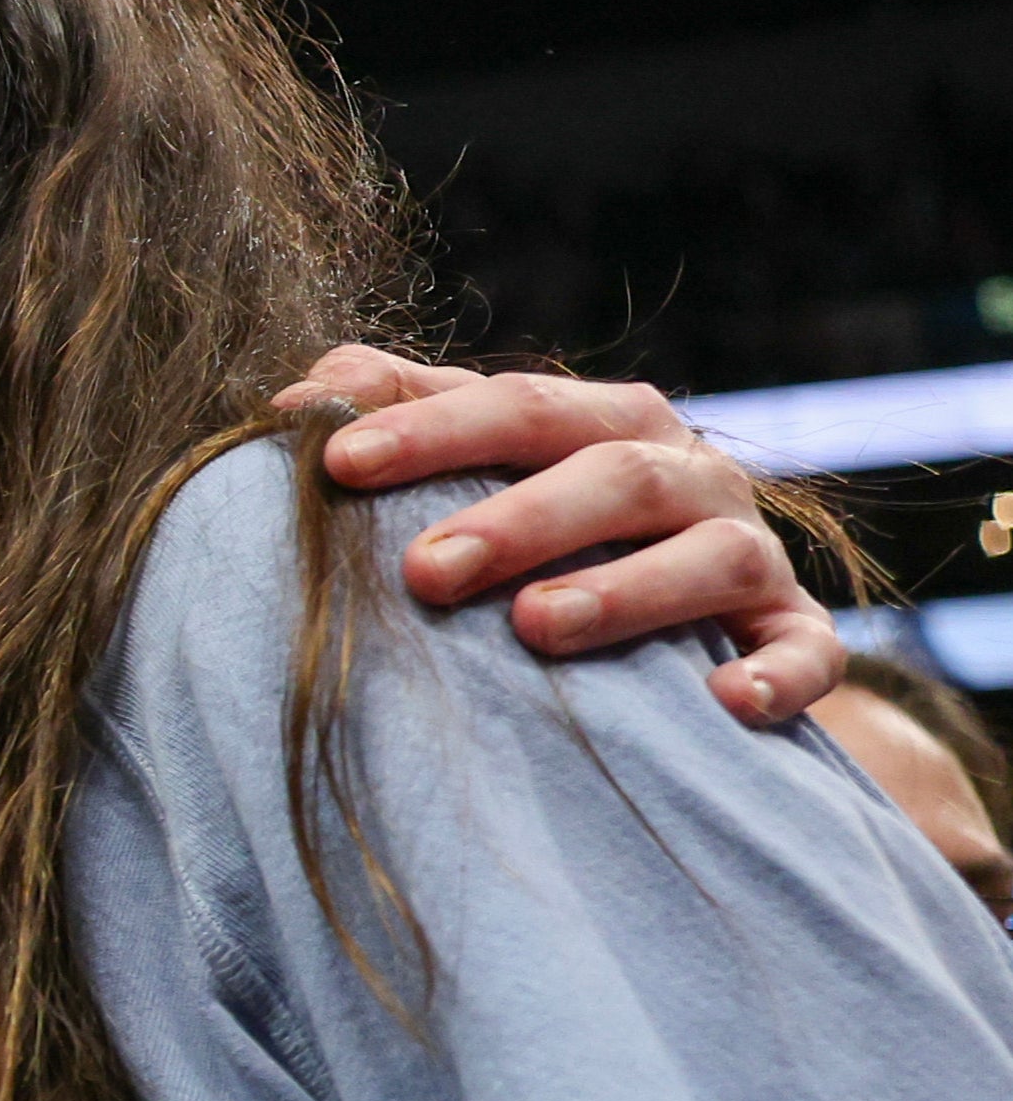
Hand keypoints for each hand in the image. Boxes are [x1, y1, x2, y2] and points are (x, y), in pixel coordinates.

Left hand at [293, 347, 840, 726]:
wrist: (695, 615)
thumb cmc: (554, 528)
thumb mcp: (487, 466)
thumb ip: (402, 419)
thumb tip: (296, 397)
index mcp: (606, 422)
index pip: (515, 408)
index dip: (428, 429)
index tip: (337, 460)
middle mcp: (688, 473)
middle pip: (610, 474)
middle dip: (515, 521)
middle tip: (422, 570)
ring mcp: (750, 552)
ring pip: (706, 556)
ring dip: (623, 590)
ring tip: (534, 627)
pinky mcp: (794, 631)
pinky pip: (803, 650)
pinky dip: (775, 673)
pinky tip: (721, 702)